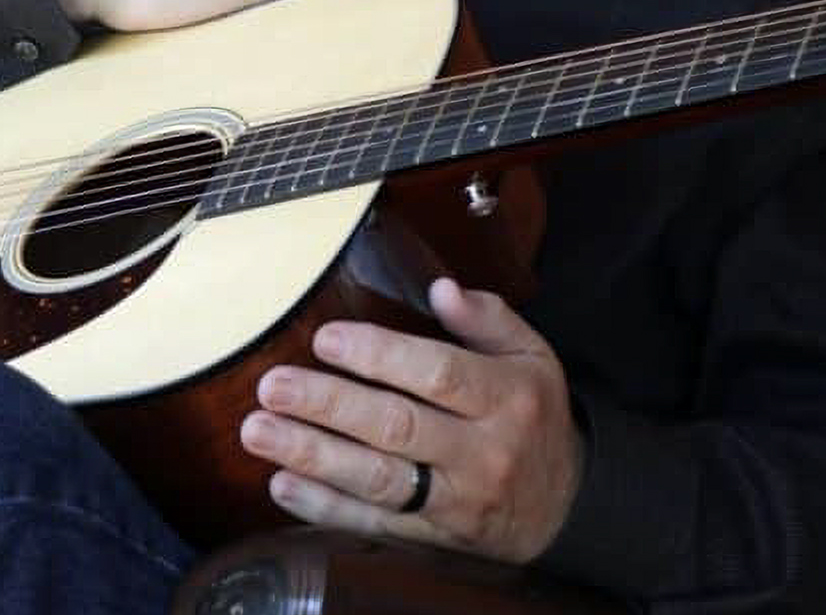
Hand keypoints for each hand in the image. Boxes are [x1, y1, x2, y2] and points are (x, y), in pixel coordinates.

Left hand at [239, 277, 583, 562]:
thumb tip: (442, 288)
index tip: (326, 338)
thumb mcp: (533, 355)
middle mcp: (481, 452)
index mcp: (506, 398)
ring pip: (378, 479)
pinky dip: (324, 506)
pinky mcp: (433, 538)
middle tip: (273, 385)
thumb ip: (488, 318)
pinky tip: (283, 483)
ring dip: (312, 455)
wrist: (565, 506)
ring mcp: (455, 501)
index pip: (437, 374)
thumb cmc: (535, 415)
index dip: (379, 356)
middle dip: (328, 405)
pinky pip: (374, 523)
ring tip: (260, 430)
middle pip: (397, 427)